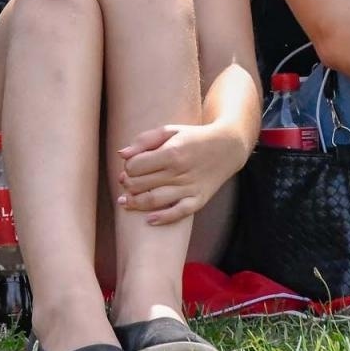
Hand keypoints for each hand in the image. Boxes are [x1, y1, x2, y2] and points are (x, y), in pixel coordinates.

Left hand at [115, 122, 247, 224]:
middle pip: (141, 184)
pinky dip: (163, 218)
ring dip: (136, 203)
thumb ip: (144, 140)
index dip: (128, 167)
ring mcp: (190, 187)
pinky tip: (149, 220)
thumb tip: (121, 155)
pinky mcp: (199, 199)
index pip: (136, 166)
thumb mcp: (170, 130)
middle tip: (125, 183)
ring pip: (155, 200)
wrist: (227, 147)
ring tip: (125, 201)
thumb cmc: (193, 138)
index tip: (130, 166)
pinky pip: (179, 213)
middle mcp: (180, 171)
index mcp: (171, 152)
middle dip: (128, 185)